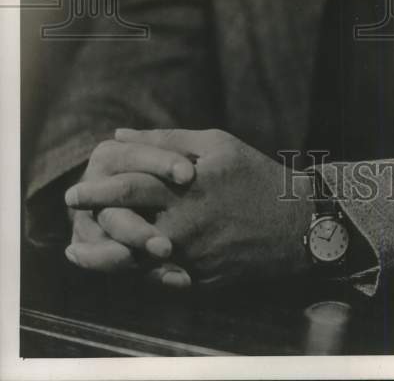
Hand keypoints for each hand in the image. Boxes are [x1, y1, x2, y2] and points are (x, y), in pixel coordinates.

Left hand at [66, 128, 314, 286]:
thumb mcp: (217, 144)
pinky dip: (138, 271)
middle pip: (124, 224)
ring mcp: (192, 256)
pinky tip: (127, 263)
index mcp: (188, 187)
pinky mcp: (201, 280)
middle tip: (74, 215)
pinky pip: (159, 278)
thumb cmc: (256, 175)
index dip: (97, 190)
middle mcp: (186, 223)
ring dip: (107, 252)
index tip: (75, 190)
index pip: (129, 187)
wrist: (297, 223)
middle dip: (93, 220)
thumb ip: (167, 138)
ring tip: (89, 247)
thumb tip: (122, 134)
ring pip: (134, 259)